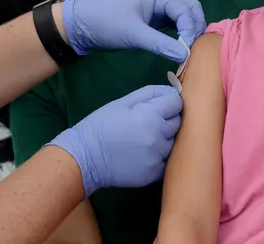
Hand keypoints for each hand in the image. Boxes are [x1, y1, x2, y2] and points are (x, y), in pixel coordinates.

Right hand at [48, 85, 182, 198]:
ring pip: (174, 143)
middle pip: (178, 123)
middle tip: (148, 122)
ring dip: (164, 139)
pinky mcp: (154, 173)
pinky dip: (159, 156)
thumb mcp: (123, 102)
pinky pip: (166, 161)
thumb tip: (172, 90)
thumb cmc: (102, 125)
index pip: (176, 104)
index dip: (168, 103)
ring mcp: (158, 157)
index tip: (158, 107)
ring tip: (144, 139)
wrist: (85, 158)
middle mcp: (158, 137)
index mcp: (150, 115)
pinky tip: (143, 154)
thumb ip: (150, 93)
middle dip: (167, 120)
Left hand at [62, 0, 205, 61]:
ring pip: (182, 16)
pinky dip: (179, 33)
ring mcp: (155, 7)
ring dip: (189, 29)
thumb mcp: (133, 34)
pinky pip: (172, 23)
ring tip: (189, 49)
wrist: (81, 25)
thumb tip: (185, 55)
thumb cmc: (105, 23)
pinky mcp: (151, 18)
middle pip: (189, 8)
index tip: (188, 49)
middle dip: (195, 26)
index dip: (191, 28)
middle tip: (194, 48)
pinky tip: (179, 47)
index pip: (186, 8)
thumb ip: (160, 43)